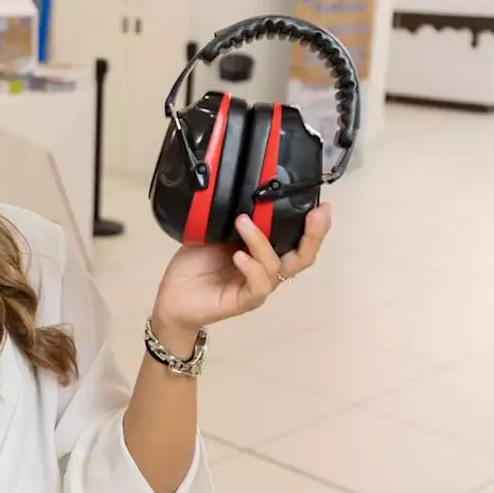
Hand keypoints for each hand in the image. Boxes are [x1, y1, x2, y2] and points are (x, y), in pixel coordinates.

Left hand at [152, 204, 332, 340]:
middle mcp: (266, 270)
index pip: (297, 241)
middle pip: (302, 257)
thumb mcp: (213, 233)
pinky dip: (252, 267)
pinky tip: (239, 256)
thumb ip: (231, 219)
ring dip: (261, 242)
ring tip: (242, 222)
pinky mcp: (244, 301)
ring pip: (276, 267)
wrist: (172, 298)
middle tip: (316, 214)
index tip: (321, 205)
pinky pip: (258, 285)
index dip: (312, 226)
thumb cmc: (194, 264)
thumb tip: (245, 191)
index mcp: (263, 253)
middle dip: (313, 235)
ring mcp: (257, 287)